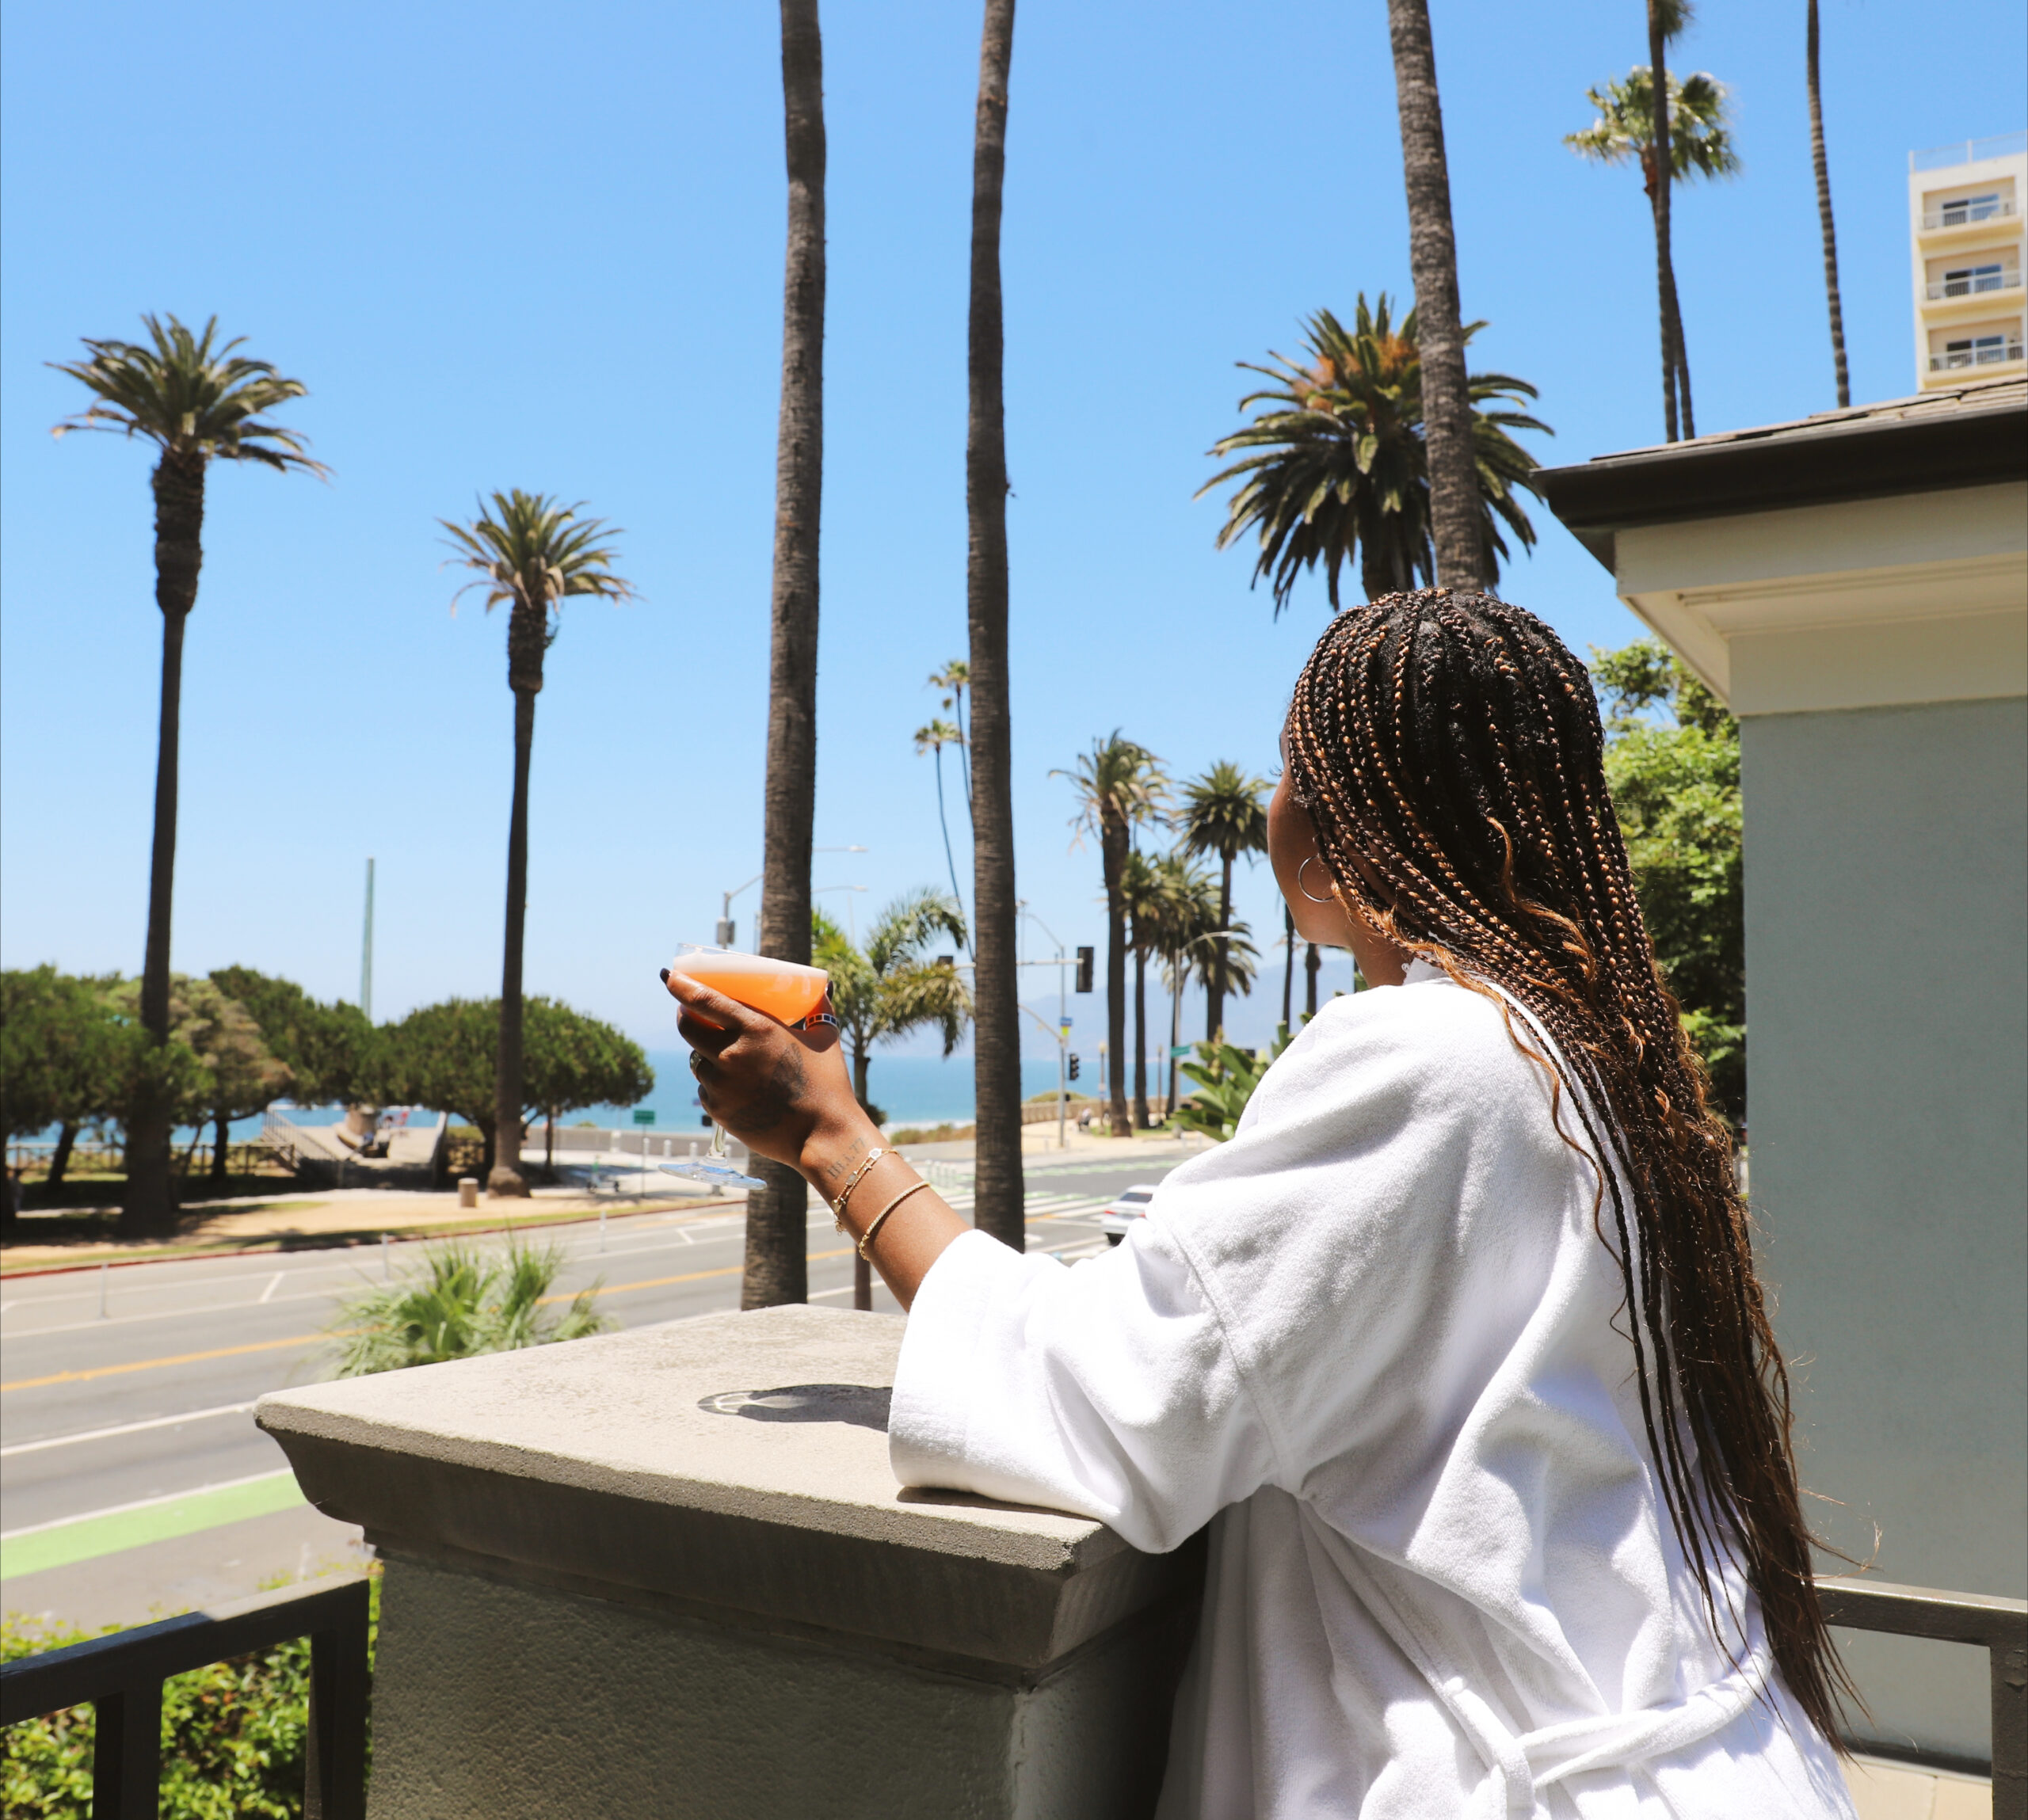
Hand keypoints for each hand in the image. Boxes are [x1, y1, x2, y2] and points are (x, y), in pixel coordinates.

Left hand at [660, 969, 872, 1174]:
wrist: (822, 1136)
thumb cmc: (829, 1085)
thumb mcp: (826, 1037)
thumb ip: (820, 1009)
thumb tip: (823, 987)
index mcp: (756, 1030)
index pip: (704, 1001)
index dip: (680, 986)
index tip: (669, 976)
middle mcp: (732, 1055)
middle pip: (688, 1029)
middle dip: (684, 1016)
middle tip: (690, 1012)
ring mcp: (722, 1085)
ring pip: (697, 1061)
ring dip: (705, 1054)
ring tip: (727, 1056)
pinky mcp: (718, 1111)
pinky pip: (706, 1089)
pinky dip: (715, 1083)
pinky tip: (737, 1087)